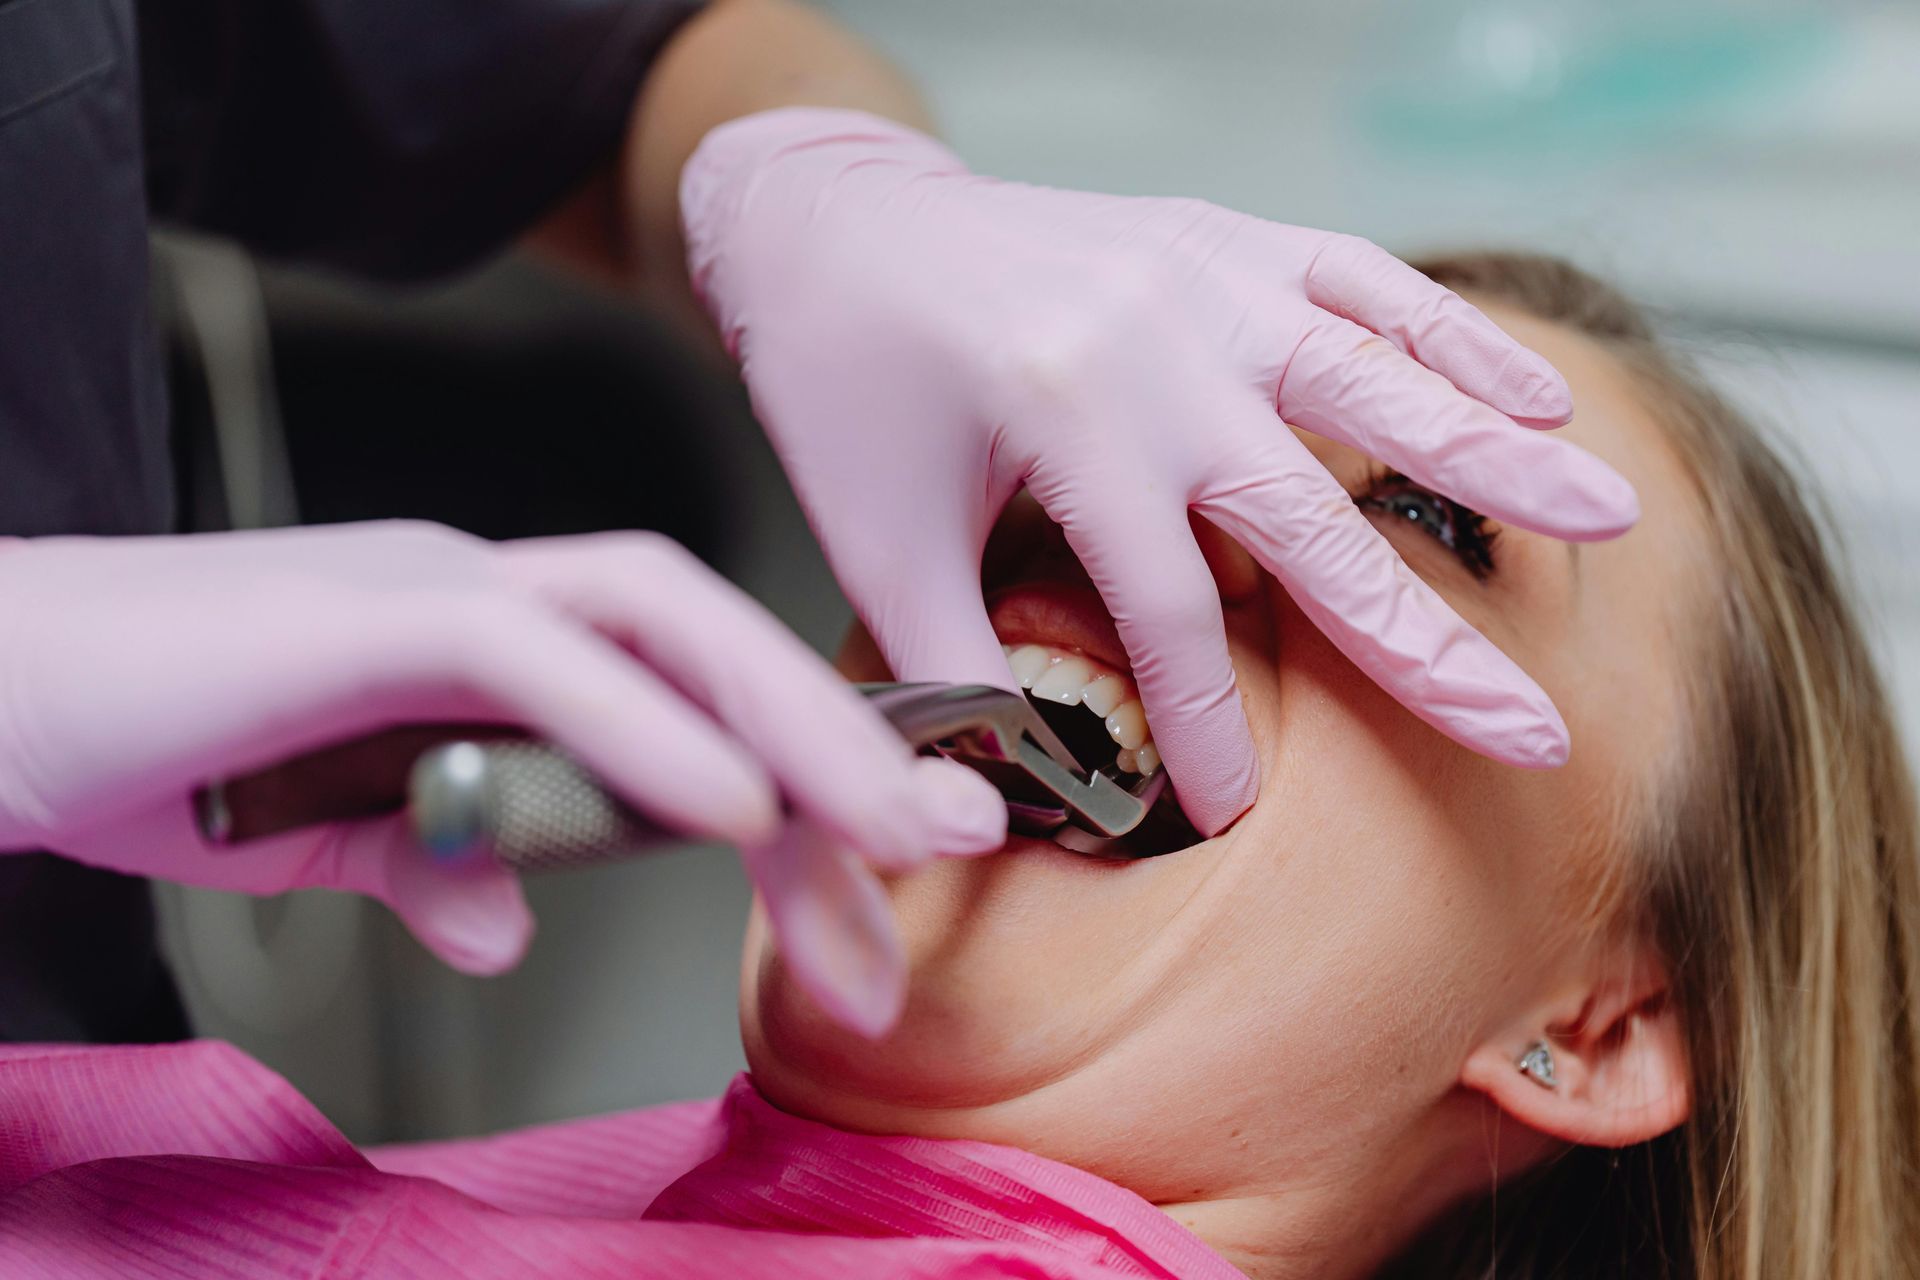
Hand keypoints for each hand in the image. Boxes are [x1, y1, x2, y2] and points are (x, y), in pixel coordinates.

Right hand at [0, 523, 1001, 1028]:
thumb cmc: (149, 751)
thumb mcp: (321, 835)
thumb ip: (427, 861)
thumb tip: (501, 931)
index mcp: (497, 640)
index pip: (695, 688)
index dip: (812, 773)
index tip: (896, 882)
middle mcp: (487, 594)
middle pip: (715, 639)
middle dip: (846, 744)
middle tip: (953, 854)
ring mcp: (428, 590)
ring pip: (657, 619)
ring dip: (786, 728)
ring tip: (886, 834)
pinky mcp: (358, 616)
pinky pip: (529, 657)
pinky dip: (642, 731)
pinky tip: (726, 809)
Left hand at [681, 108, 1638, 833]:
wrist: (831, 222)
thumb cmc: (843, 386)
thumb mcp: (873, 543)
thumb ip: (957, 670)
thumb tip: (1023, 788)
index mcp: (1066, 424)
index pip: (1172, 613)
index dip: (1206, 725)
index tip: (1236, 810)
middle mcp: (1157, 345)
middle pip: (1314, 521)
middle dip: (1422, 644)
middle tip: (1531, 732)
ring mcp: (1204, 277)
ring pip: (1375, 381)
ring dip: (1492, 458)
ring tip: (1606, 519)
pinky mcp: (1223, 234)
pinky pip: (1360, 278)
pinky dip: (1449, 335)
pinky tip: (1531, 391)